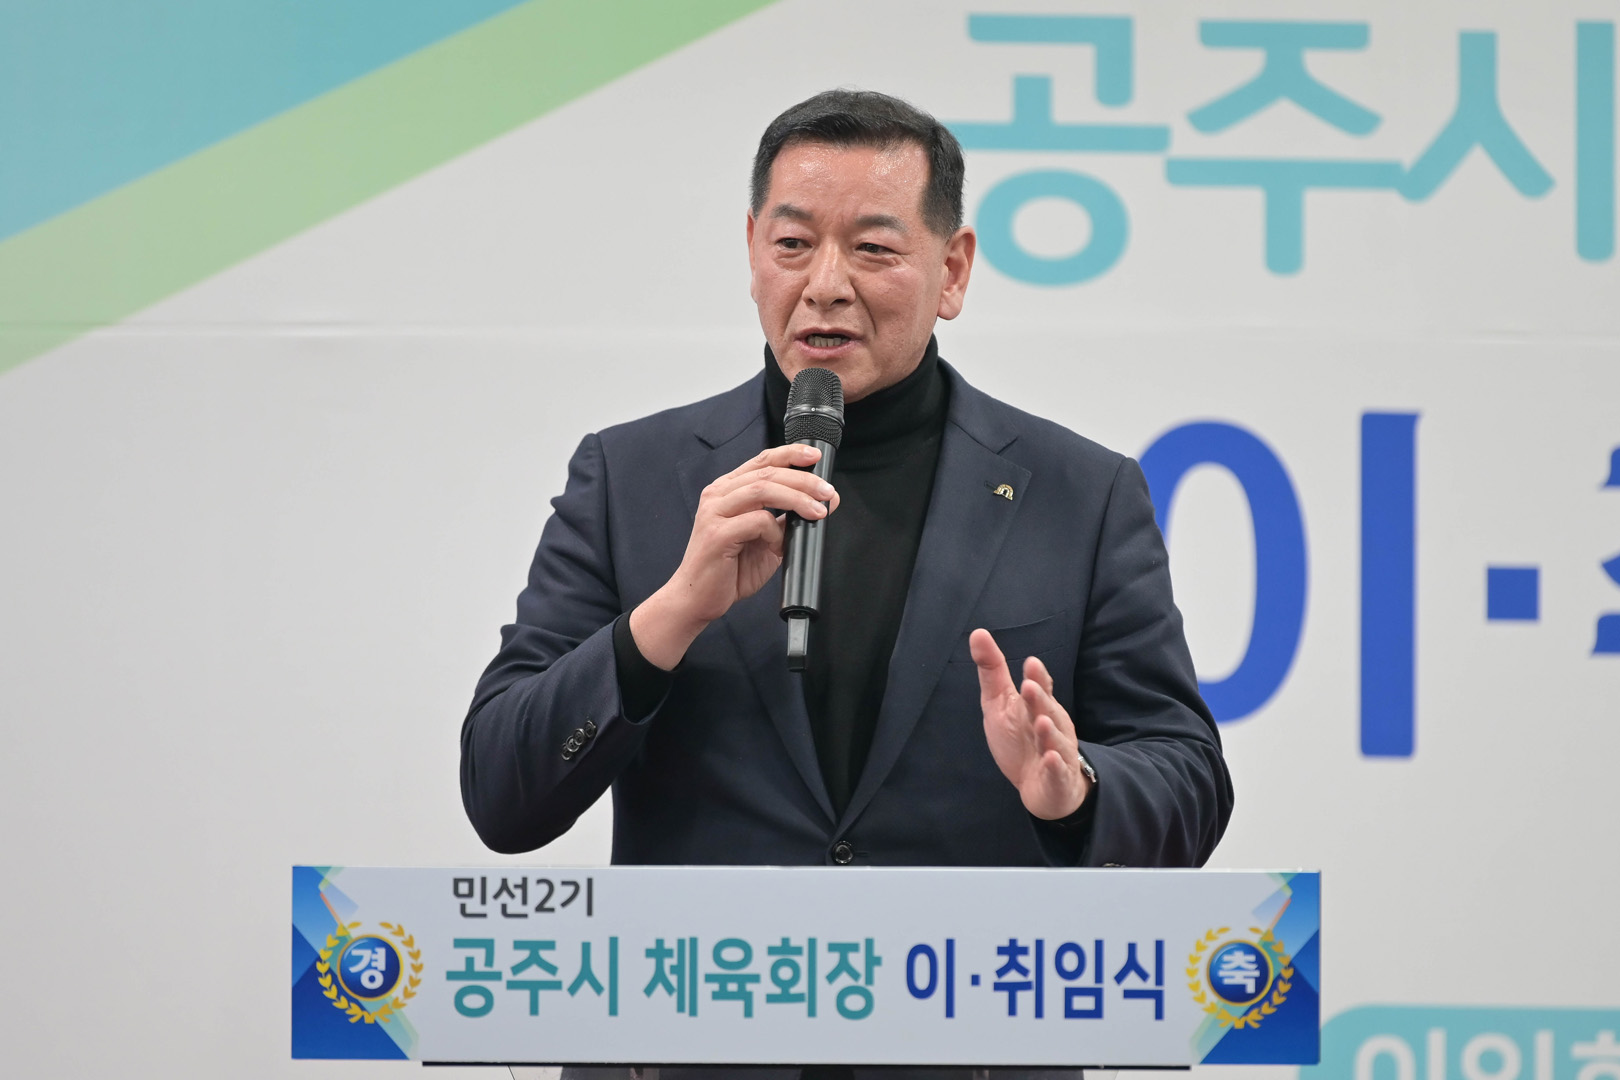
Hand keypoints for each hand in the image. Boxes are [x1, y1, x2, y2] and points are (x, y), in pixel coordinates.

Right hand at [630, 444, 838, 669]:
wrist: (698, 600)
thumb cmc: (729, 570)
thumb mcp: (767, 539)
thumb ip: (789, 519)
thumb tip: (824, 502)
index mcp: (727, 490)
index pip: (762, 461)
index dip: (790, 454)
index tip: (815, 456)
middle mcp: (718, 495)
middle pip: (767, 473)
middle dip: (803, 479)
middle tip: (827, 493)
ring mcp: (714, 512)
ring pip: (762, 490)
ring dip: (796, 498)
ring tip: (817, 511)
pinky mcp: (717, 533)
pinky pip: (756, 521)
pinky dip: (775, 531)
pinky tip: (779, 545)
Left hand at [972, 628, 1090, 819]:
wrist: (1042, 786)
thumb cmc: (1021, 739)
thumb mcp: (1000, 703)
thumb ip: (993, 670)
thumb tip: (978, 632)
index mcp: (1039, 706)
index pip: (1040, 689)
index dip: (1037, 678)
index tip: (1030, 663)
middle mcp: (1052, 726)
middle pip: (1047, 711)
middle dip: (1039, 699)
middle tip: (1029, 686)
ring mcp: (1058, 753)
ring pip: (1056, 742)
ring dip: (1049, 732)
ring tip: (1041, 722)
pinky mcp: (1058, 779)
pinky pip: (1058, 773)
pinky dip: (1055, 766)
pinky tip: (1051, 759)